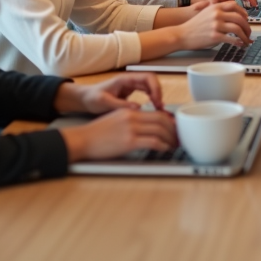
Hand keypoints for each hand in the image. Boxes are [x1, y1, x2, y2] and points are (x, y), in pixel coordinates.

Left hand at [54, 74, 163, 114]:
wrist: (84, 99)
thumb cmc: (92, 98)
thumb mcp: (104, 102)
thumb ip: (120, 105)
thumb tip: (138, 108)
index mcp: (125, 79)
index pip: (147, 77)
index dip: (155, 88)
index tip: (156, 101)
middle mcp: (130, 80)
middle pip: (152, 82)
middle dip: (158, 93)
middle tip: (160, 108)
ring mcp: (131, 86)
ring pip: (150, 87)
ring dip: (156, 97)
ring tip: (158, 110)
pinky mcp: (130, 93)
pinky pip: (146, 93)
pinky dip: (151, 99)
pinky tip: (151, 109)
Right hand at [58, 105, 177, 162]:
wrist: (82, 140)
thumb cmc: (97, 133)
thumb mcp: (116, 119)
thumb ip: (132, 119)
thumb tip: (147, 126)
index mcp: (130, 111)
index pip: (157, 113)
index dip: (170, 122)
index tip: (175, 129)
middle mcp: (132, 117)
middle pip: (162, 121)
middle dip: (174, 131)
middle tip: (178, 138)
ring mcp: (131, 129)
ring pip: (160, 130)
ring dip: (170, 139)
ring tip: (174, 145)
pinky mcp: (128, 141)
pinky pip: (152, 142)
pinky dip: (162, 145)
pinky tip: (164, 149)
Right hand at [177, 0, 252, 48]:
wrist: (182, 35)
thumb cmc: (194, 25)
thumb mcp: (206, 12)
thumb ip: (218, 10)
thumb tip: (233, 13)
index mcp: (216, 7)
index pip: (235, 6)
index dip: (244, 13)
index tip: (246, 19)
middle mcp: (217, 14)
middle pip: (239, 18)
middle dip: (247, 26)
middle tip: (249, 33)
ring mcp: (216, 25)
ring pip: (238, 29)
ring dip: (245, 36)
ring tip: (246, 40)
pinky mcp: (215, 36)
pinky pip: (232, 39)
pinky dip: (238, 42)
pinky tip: (240, 44)